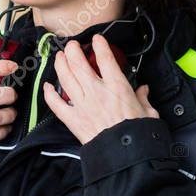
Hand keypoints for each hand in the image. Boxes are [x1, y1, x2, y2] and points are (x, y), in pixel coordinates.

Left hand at [42, 33, 158, 144]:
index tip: (96, 39)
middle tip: (71, 45)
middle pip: (79, 64)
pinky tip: (46, 86)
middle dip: (73, 51)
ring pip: (66, 79)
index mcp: (117, 87)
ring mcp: (82, 105)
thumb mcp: (149, 113)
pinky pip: (56, 104)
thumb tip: (143, 90)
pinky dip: (49, 94)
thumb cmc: (139, 134)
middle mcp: (97, 92)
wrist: (126, 156)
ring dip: (60, 65)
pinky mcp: (73, 120)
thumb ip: (143, 98)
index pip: (106, 59)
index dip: (100, 45)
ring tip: (59, 57)